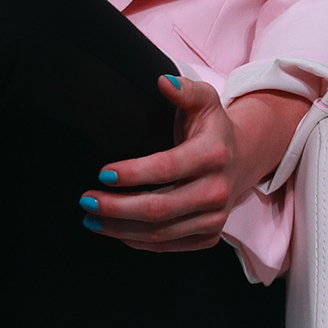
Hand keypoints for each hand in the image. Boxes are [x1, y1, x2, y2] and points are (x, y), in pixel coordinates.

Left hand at [81, 76, 300, 254]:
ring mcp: (215, 219)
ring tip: (91, 218)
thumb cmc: (211, 128)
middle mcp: (218, 191)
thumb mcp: (204, 100)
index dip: (131, 173)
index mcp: (214, 155)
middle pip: (158, 208)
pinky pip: (167, 246)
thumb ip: (185, 90)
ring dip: (119, 229)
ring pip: (160, 233)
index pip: (166, 168)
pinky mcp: (209, 237)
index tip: (101, 173)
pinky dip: (137, 241)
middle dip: (116, 207)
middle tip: (86, 199)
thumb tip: (163, 82)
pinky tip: (115, 230)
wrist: (241, 159)